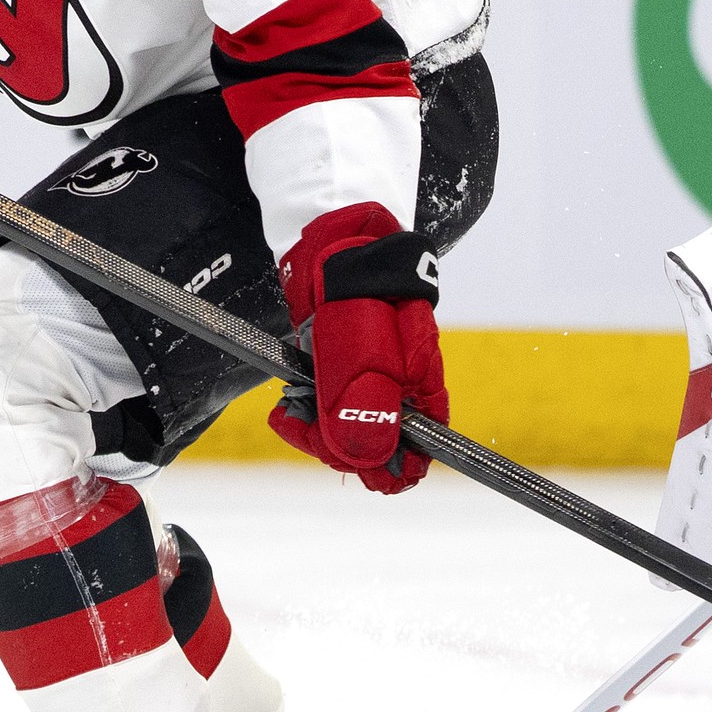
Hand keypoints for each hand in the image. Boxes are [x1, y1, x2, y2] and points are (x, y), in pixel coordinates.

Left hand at [269, 203, 448, 494]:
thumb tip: (370, 460)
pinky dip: (310, 414)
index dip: (388, 467)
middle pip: (380, 443)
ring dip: (319, 430)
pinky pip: (332, 408)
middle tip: (303, 429)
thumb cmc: (358, 290)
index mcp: (422, 383)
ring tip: (289, 416)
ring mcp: (375, 377)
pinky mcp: (348, 369)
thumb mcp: (361, 353)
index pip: (421, 447)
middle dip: (340, 445)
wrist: (333, 244)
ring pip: (351, 428)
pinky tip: (289, 408)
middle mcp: (403, 386)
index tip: (354, 466)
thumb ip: (366, 406)